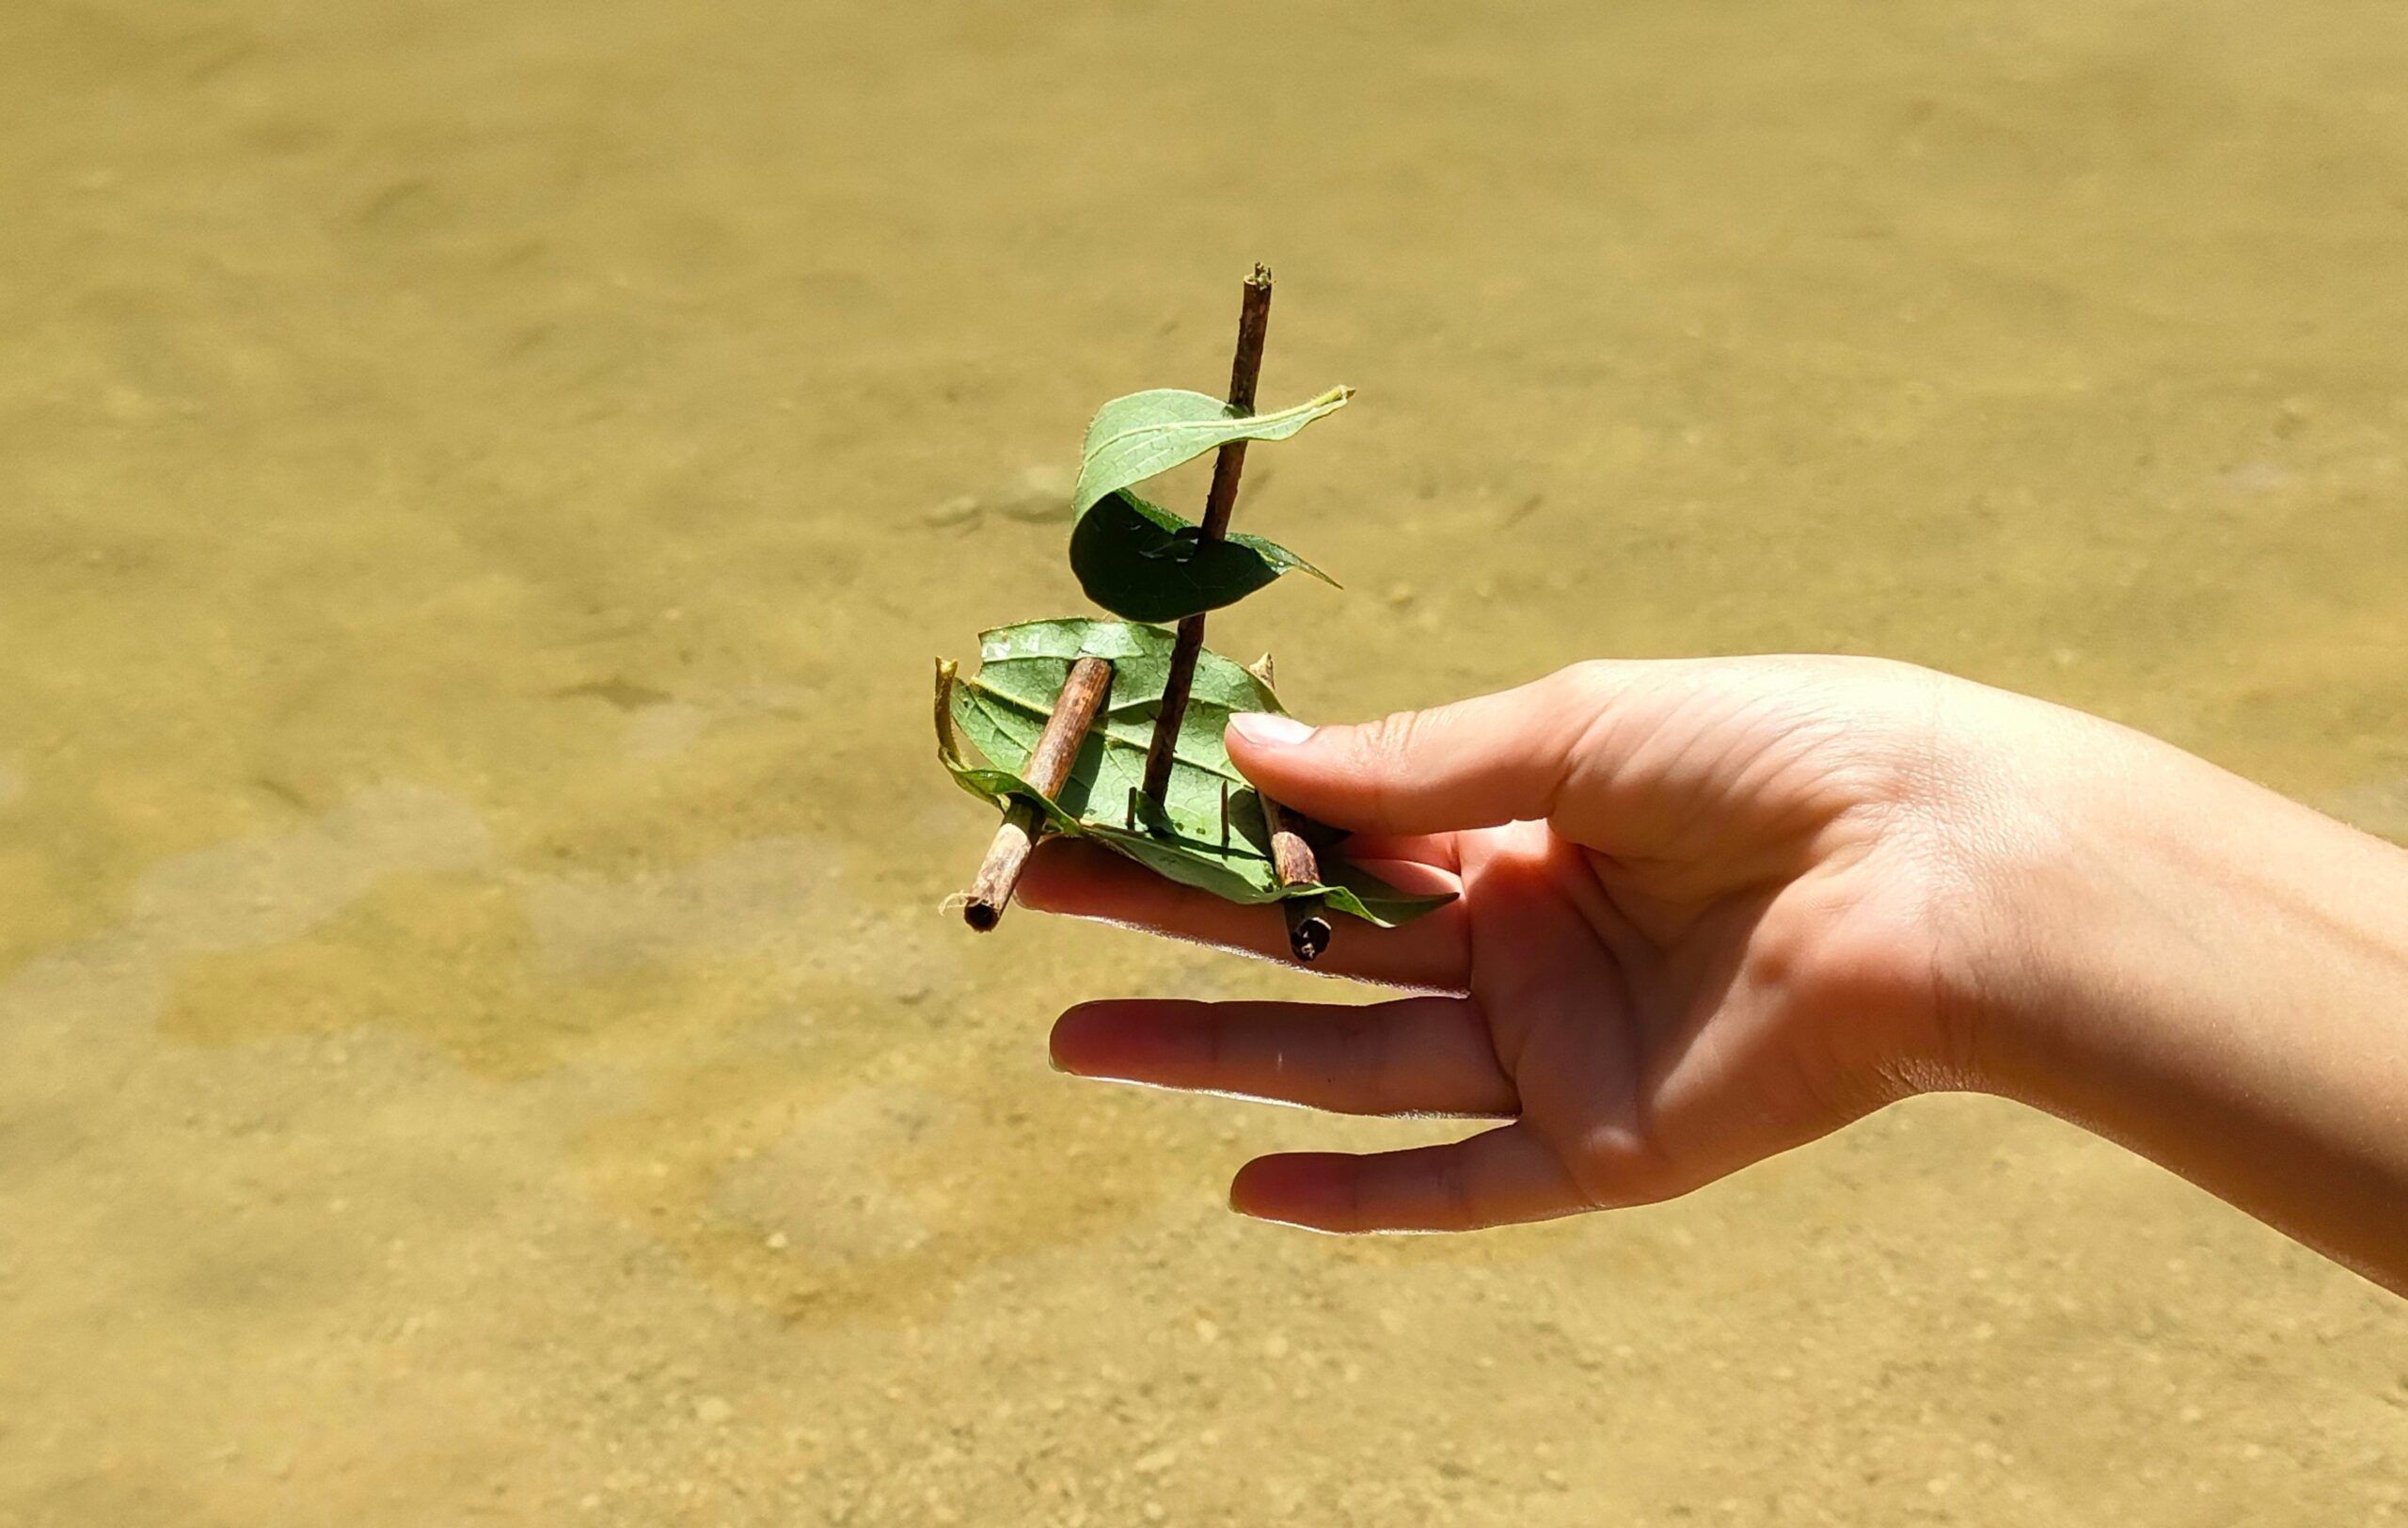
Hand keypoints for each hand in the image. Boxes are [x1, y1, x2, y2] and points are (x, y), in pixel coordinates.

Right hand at [1021, 656, 2040, 1231]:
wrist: (1941, 868)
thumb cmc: (1777, 754)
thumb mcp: (1572, 727)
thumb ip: (1409, 765)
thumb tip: (1246, 749)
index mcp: (1526, 827)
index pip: (1338, 835)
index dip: (1221, 824)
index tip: (1106, 804)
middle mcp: (1525, 941)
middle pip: (1316, 944)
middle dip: (1181, 928)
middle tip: (1047, 906)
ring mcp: (1556, 1048)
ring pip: (1353, 1065)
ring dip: (1218, 1059)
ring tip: (1078, 1047)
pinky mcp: (1604, 1146)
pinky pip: (1459, 1183)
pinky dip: (1358, 1199)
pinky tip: (1247, 1191)